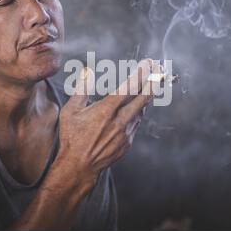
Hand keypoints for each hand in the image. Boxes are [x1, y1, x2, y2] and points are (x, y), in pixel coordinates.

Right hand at [57, 59, 161, 184]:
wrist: (79, 166)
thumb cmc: (71, 138)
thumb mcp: (71, 111)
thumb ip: (81, 89)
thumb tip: (86, 70)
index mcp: (106, 110)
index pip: (129, 87)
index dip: (141, 74)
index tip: (147, 63)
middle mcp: (120, 121)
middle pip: (143, 98)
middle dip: (153, 82)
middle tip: (159, 71)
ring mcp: (126, 133)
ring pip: (141, 111)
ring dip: (144, 98)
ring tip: (147, 87)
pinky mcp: (128, 143)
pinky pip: (136, 124)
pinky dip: (136, 114)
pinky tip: (133, 109)